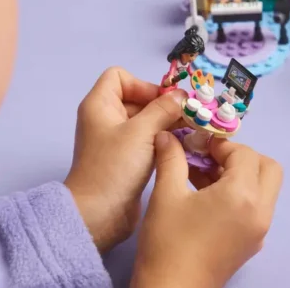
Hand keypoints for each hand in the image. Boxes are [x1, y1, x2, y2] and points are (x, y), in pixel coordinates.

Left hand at [64, 67, 186, 252]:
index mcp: (99, 105)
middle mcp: (105, 119)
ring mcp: (115, 140)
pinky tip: (182, 148)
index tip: (163, 102)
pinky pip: (146, 140)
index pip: (119, 77)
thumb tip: (181, 96)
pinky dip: (162, 141)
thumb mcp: (141, 132)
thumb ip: (163, 110)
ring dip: (166, 124)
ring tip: (190, 132)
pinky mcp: (126, 159)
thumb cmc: (115, 167)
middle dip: (162, 106)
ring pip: (144, 121)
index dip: (143, 84)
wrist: (98, 214)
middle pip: (136, 98)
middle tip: (188, 117)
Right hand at [131, 133, 282, 287]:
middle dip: (241, 157)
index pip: (245, 154)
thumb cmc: (168, 241)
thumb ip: (171, 158)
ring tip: (204, 176)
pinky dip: (240, 194)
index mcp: (242, 196)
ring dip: (241, 175)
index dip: (221, 144)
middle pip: (268, 168)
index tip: (198, 145)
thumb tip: (167, 134)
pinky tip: (207, 198)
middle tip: (212, 159)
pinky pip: (257, 207)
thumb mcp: (166, 194)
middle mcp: (260, 211)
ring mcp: (260, 230)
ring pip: (265, 188)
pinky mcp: (253, 242)